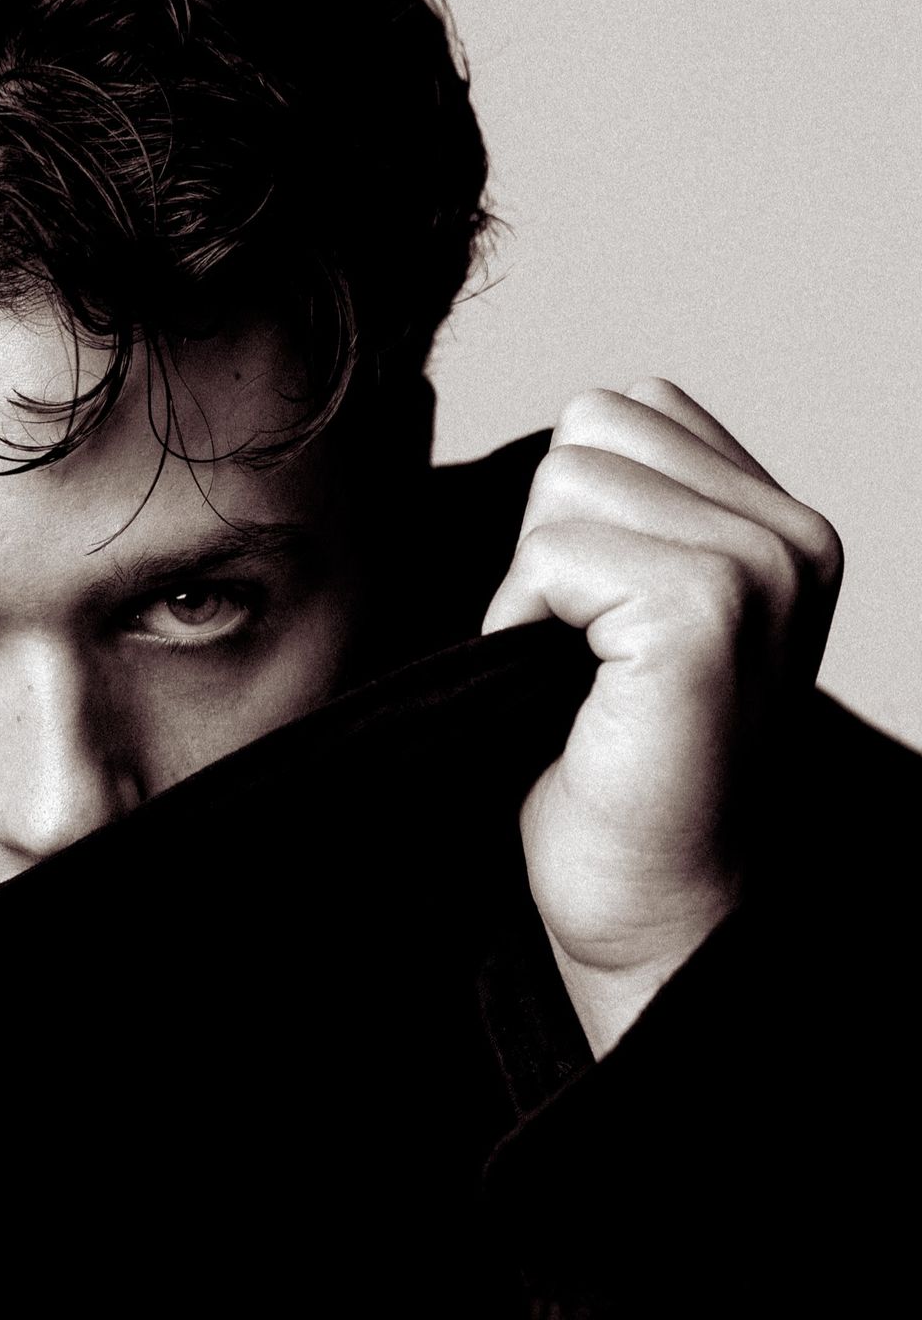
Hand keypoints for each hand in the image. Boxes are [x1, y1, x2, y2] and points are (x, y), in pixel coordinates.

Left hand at [482, 378, 840, 1055]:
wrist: (648, 908)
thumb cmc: (614, 776)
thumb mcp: (629, 615)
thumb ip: (628, 514)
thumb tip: (559, 447)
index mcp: (783, 525)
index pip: (629, 411)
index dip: (572, 517)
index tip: (596, 630)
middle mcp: (794, 534)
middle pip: (596, 426)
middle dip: (550, 540)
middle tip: (580, 657)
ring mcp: (761, 567)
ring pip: (568, 478)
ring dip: (536, 583)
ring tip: (579, 674)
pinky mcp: (706, 610)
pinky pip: (553, 552)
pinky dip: (524, 621)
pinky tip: (569, 694)